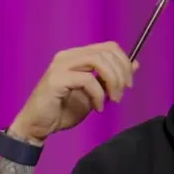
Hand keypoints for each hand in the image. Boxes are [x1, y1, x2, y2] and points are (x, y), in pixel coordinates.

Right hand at [10, 41, 139, 143]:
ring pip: (98, 61)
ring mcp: (60, 66)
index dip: (124, 62)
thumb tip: (134, 64)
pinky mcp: (56, 79)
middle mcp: (68, 56)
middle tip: (121, 94)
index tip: (128, 84)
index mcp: (76, 56)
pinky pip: (87, 80)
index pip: (108, 47)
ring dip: (112, 81)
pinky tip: (98, 107)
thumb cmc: (62, 111)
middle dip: (121, 73)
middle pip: (106, 52)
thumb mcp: (95, 93)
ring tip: (113, 100)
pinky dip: (98, 95)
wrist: (38, 126)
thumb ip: (110, 78)